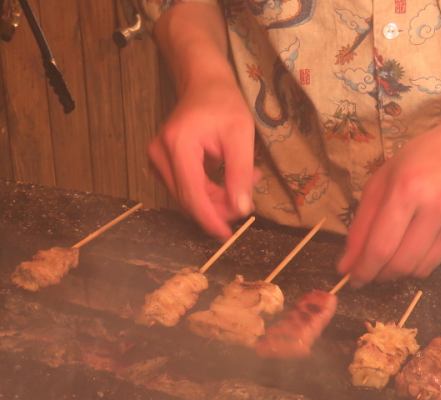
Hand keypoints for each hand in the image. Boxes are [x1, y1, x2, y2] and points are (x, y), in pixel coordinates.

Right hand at [149, 77, 255, 239]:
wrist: (203, 84)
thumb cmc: (224, 104)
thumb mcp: (241, 135)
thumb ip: (240, 174)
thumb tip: (241, 210)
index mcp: (178, 145)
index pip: (192, 194)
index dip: (209, 218)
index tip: (226, 235)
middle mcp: (160, 155)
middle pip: (188, 199)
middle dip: (216, 208)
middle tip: (244, 203)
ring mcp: (156, 160)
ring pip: (186, 196)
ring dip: (214, 200)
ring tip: (242, 184)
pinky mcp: (161, 163)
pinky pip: (184, 188)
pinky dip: (206, 192)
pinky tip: (225, 181)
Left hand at [338, 108, 440, 284]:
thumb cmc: (415, 162)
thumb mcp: (378, 184)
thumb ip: (360, 225)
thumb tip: (346, 264)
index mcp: (408, 190)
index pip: (381, 246)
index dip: (363, 269)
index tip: (350, 279)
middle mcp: (437, 209)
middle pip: (400, 264)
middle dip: (377, 275)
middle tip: (366, 274)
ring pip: (419, 270)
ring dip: (396, 273)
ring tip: (386, 261)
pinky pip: (436, 264)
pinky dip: (417, 264)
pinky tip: (410, 248)